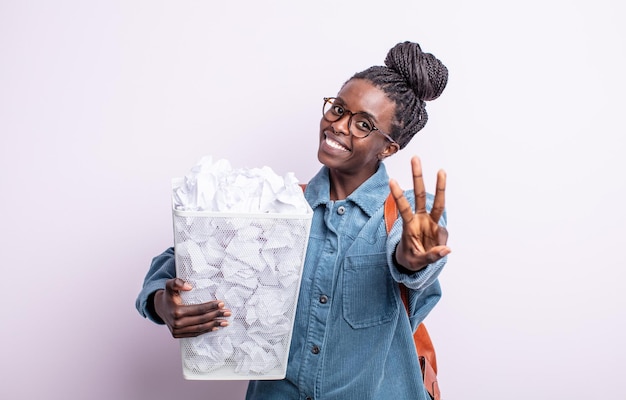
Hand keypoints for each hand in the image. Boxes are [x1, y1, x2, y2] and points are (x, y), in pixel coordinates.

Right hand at [153, 278, 230, 337]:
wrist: (159, 308)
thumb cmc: (168, 295)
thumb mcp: (170, 285)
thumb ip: (177, 282)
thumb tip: (189, 286)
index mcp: (177, 311)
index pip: (199, 309)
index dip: (211, 306)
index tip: (222, 303)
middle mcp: (177, 323)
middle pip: (202, 319)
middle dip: (216, 316)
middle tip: (228, 312)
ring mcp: (178, 331)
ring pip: (200, 328)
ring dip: (214, 325)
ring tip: (225, 322)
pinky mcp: (178, 335)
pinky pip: (195, 334)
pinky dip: (206, 331)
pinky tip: (215, 327)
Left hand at [389, 156, 450, 271]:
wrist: (413, 262)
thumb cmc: (411, 259)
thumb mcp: (417, 262)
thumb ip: (431, 256)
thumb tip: (447, 249)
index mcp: (409, 226)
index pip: (404, 209)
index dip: (398, 196)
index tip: (391, 181)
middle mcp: (419, 219)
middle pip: (420, 195)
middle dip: (417, 177)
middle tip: (415, 158)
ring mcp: (429, 222)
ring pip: (436, 202)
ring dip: (440, 185)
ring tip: (441, 170)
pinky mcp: (438, 228)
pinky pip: (444, 233)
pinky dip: (442, 244)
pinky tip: (436, 251)